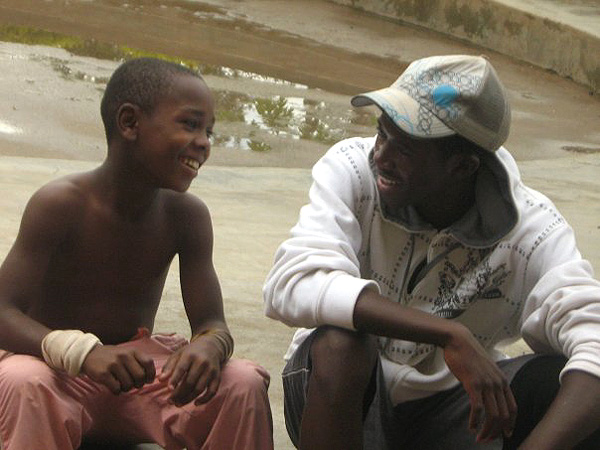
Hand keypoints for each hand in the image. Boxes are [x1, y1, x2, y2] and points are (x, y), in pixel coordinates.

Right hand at [81, 345, 155, 393]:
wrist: (89, 354)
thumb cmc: (112, 357)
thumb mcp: (127, 354)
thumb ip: (139, 362)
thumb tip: (151, 378)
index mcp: (132, 351)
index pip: (148, 363)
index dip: (150, 374)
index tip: (147, 380)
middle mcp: (124, 356)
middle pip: (140, 376)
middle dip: (138, 384)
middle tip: (133, 384)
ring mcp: (114, 364)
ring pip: (128, 385)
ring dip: (126, 388)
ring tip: (121, 384)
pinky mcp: (104, 374)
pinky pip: (116, 389)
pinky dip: (116, 391)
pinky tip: (113, 386)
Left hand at [158, 337, 221, 405]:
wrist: (212, 346)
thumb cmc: (191, 352)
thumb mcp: (178, 354)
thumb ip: (169, 367)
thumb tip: (160, 380)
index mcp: (190, 355)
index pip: (182, 368)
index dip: (175, 379)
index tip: (169, 389)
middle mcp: (202, 362)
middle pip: (190, 382)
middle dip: (179, 394)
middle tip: (169, 401)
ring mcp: (211, 370)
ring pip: (199, 389)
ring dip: (188, 399)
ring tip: (178, 404)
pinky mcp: (217, 377)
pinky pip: (212, 391)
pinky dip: (205, 399)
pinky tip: (196, 403)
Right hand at [443, 325, 516, 442]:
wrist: (458, 341)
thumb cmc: (469, 354)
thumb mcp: (486, 369)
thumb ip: (490, 382)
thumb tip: (489, 396)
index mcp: (502, 381)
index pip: (513, 408)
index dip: (511, 424)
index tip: (506, 434)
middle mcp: (498, 384)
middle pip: (504, 416)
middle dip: (497, 432)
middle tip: (487, 440)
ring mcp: (487, 384)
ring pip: (493, 415)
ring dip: (487, 430)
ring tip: (479, 437)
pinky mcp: (473, 384)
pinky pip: (478, 408)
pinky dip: (475, 421)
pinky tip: (471, 426)